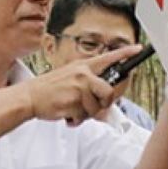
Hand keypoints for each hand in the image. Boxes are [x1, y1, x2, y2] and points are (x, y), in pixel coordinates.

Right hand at [24, 46, 139, 125]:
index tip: (138, 49)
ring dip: (87, 114)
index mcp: (83, 66)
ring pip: (97, 107)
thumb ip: (88, 83)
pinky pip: (84, 116)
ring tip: (74, 109)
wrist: (29, 97)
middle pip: (109, 91)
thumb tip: (105, 96)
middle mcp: (82, 75)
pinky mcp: (73, 102)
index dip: (125, 53)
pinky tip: (67, 113)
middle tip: (95, 105)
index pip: (108, 58)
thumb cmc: (49, 89)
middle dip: (105, 102)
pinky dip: (77, 119)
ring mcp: (78, 88)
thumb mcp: (69, 77)